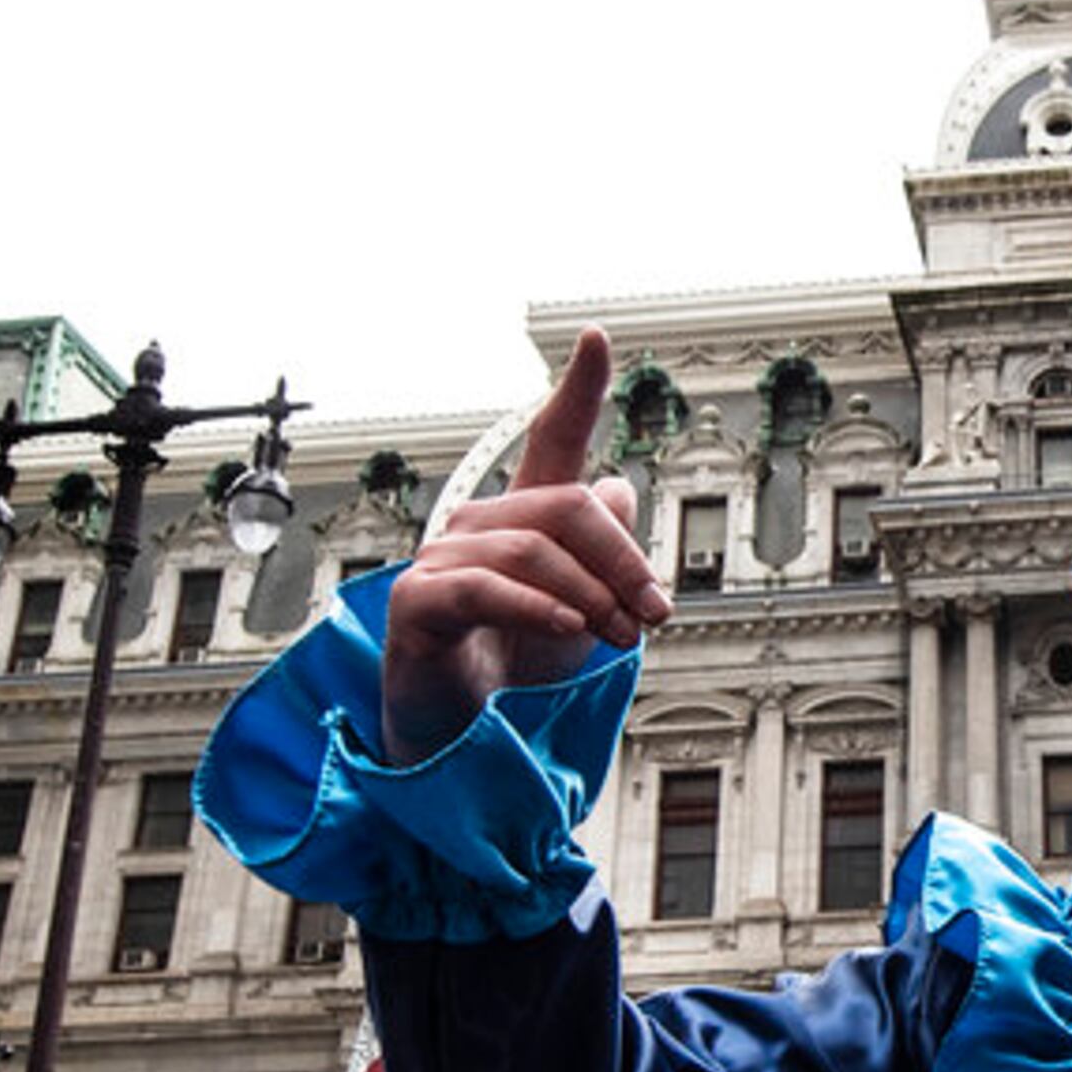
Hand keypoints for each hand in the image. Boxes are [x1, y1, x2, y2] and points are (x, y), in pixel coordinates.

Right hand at [380, 328, 665, 764]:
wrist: (462, 735)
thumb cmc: (517, 664)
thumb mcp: (583, 606)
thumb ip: (603, 551)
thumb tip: (619, 488)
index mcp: (522, 518)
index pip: (549, 441)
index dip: (576, 389)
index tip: (596, 336)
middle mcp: (477, 523)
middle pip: (568, 507)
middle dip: (624, 561)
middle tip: (652, 616)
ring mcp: (442, 558)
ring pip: (535, 552)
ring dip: (592, 596)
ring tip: (617, 639)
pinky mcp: (418, 603)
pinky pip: (488, 589)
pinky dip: (538, 608)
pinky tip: (571, 629)